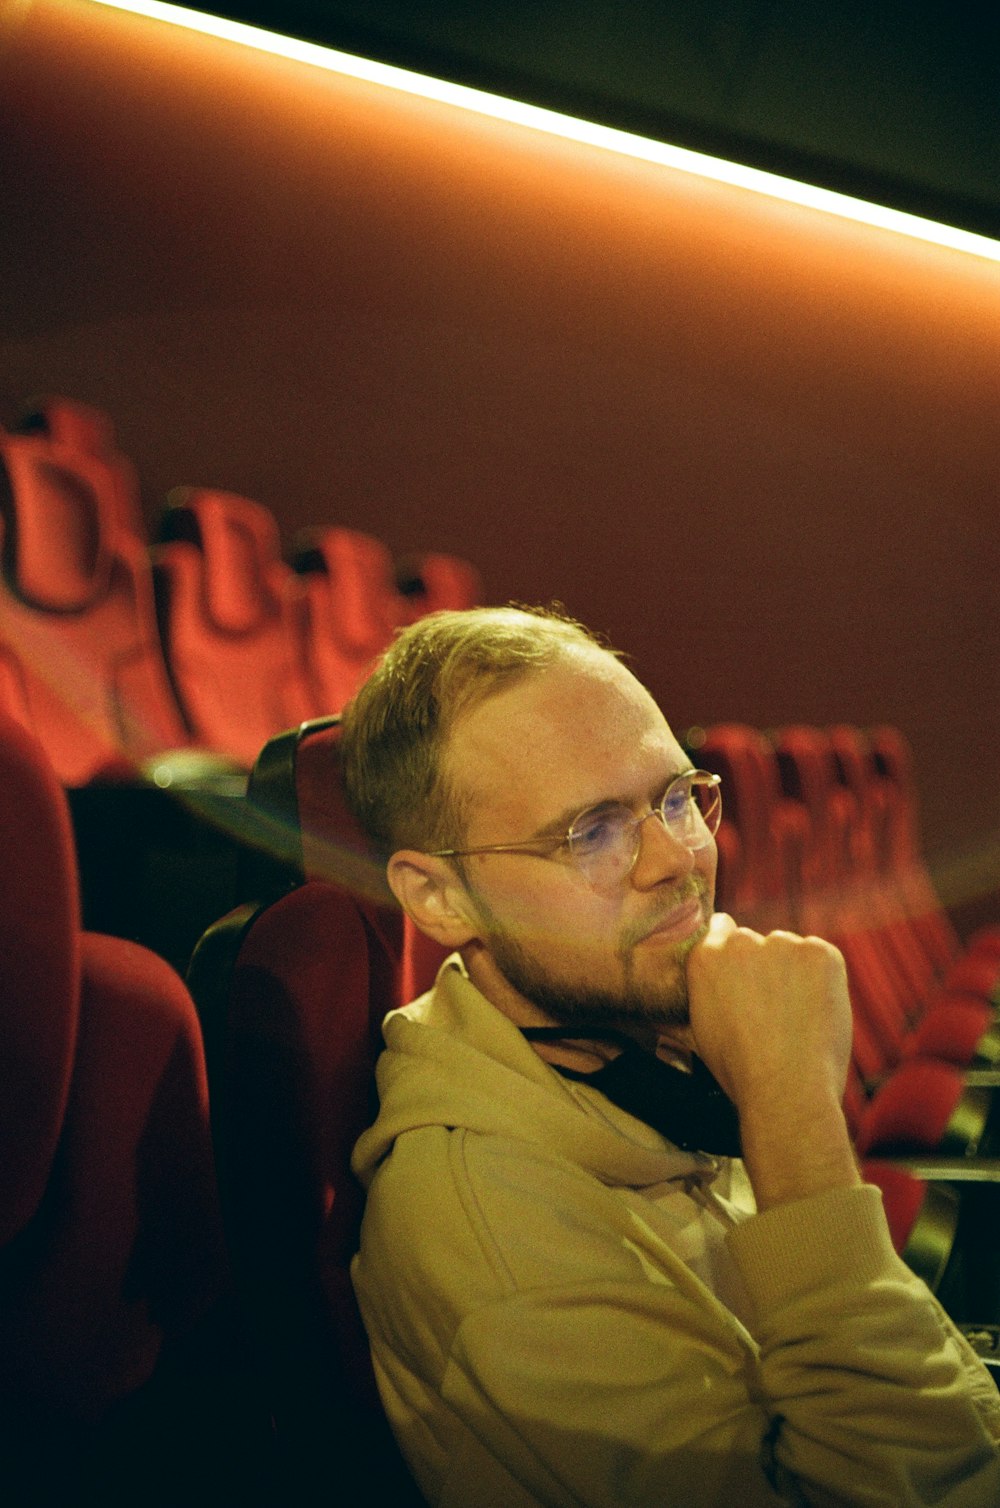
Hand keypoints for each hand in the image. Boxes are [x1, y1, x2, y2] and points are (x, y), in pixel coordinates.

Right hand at [686, 913, 859, 1209]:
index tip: (745, 977)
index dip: (735, 956)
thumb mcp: (699, 1032)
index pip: (721, 930)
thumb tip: (676, 1008)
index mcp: (705, 956)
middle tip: (773, 1007)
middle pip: (757, 942)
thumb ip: (695, 1001)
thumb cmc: (741, 1070)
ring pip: (790, 950)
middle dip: (764, 966)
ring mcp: (783, 943)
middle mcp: (741, 941)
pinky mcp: (820, 953)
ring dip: (793, 972)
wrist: (786, 1088)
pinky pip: (821, 958)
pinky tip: (815, 1011)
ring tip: (796, 1017)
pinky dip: (822, 979)